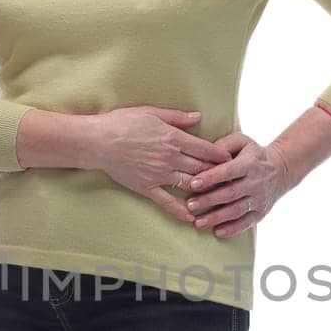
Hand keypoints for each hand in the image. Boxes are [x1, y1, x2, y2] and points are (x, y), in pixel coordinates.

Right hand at [92, 107, 234, 222]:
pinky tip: (191, 218)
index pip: (206, 149)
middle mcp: (170, 158)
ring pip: (189, 184)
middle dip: (219, 174)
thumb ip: (177, 117)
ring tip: (218, 197)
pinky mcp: (147, 187)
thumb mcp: (152, 112)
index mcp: (173, 138)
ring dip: (205, 191)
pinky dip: (180, 211)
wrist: (98, 141)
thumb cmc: (122, 122)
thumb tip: (199, 118)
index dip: (221, 155)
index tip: (233, 160)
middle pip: (202, 167)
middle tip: (232, 180)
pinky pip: (167, 202)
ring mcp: (159, 174)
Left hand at [184, 133, 293, 237]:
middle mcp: (256, 183)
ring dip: (217, 218)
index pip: (228, 171)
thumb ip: (224, 145)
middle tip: (190, 205)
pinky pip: (246, 223)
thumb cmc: (252, 155)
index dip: (211, 178)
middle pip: (230, 193)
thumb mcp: (242, 142)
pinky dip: (232, 229)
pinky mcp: (260, 213)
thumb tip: (206, 153)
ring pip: (236, 211)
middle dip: (209, 200)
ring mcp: (259, 199)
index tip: (193, 183)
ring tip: (198, 222)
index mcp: (249, 164)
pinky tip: (217, 232)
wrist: (280, 170)